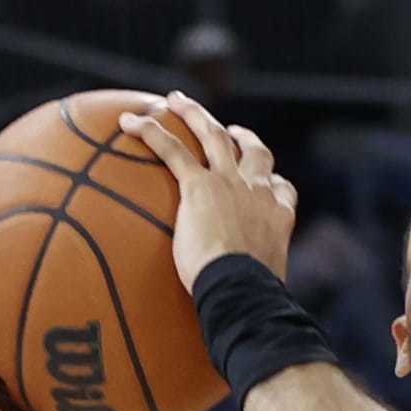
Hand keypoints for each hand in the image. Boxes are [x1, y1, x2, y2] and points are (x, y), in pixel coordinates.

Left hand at [118, 93, 297, 292]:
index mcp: (279, 216)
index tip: (265, 178)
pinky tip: (130, 122)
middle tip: (228, 128)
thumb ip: (251, 285)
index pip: (280, 188)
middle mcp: (259, 192)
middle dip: (240, 135)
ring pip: (214, 135)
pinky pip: (173, 150)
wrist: (243, 290)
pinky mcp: (201, 187)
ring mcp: (231, 184)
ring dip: (195, 114)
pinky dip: (151, 133)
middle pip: (253, 151)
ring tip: (176, 100)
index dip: (271, 180)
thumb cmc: (251, 300)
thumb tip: (241, 310)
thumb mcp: (261, 289)